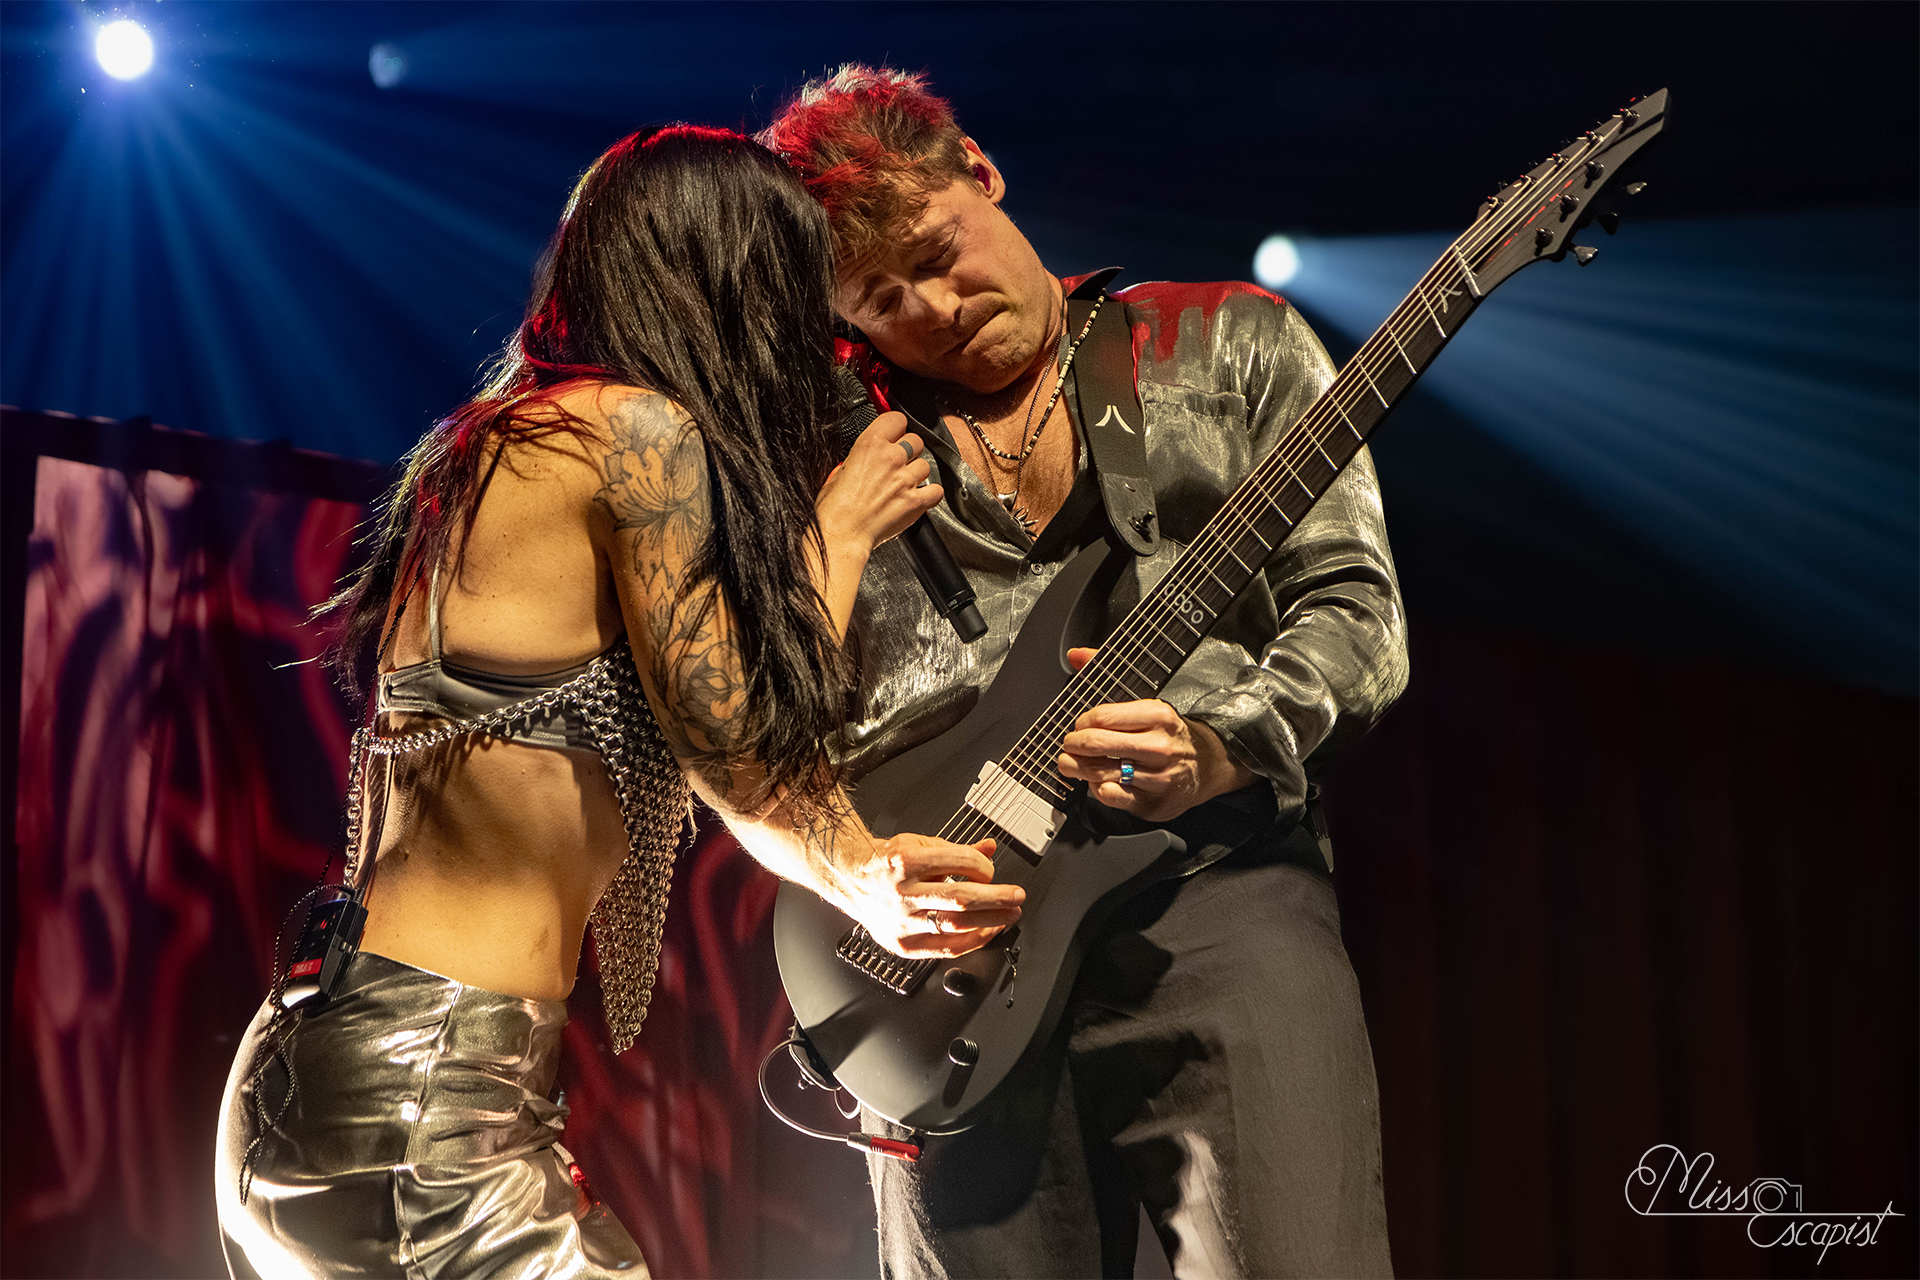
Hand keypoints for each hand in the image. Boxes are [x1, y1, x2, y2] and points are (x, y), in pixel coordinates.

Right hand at [815, 411, 942, 556]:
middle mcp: (891, 458)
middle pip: (916, 440)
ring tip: (903, 484)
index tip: (894, 434)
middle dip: (909, 451)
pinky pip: (936, 490)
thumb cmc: (834, 509)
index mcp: (870, 445)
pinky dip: (930, 494)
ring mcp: (905, 480)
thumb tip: (865, 457)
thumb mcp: (838, 471)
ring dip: (917, 473)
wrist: (841, 534)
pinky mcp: (916, 501)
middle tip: (898, 463)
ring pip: (926, 465)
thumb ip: (858, 458)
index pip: (897, 419)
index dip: (897, 427)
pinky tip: (918, 496)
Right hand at [838, 832, 1022, 958]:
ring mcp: (900, 921)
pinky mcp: (901, 943)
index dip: (983, 867)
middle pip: (960, 898)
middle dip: (996, 899)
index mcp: (905, 860)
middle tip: (1016, 897)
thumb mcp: (919, 845)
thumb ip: (957, 850)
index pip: (958, 863)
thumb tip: (990, 848)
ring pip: (954, 926)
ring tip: (1008, 916)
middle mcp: (901, 892)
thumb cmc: (886, 863)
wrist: (850, 879)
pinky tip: (986, 932)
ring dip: (989, 922)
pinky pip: (944, 949)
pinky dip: (971, 941)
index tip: (991, 870)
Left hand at [1055, 647, 1254, 822]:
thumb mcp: (1148, 703)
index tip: (1080, 726)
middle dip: (1072, 744)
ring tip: (1070, 763)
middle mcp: (1159, 746)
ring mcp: (1157, 777)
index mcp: (1157, 715)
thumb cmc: (1169, 734)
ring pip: (1099, 772)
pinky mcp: (1153, 803)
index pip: (1102, 716)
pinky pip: (1111, 796)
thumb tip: (1075, 655)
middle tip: (1069, 745)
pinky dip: (1096, 788)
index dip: (1081, 722)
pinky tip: (1096, 781)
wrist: (1207, 766)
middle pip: (1096, 744)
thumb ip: (1108, 674)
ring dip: (1076, 768)